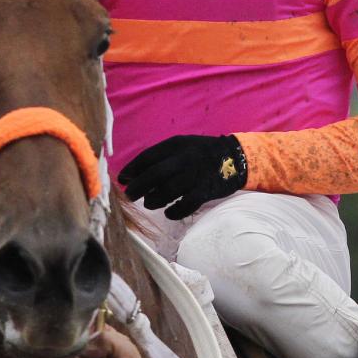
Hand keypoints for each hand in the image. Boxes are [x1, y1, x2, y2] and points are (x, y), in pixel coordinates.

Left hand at [118, 134, 247, 218]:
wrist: (235, 157)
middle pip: (155, 175)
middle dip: (138, 187)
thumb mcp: (181, 146)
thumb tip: (132, 175)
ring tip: (149, 203)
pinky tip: (168, 213)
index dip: (132, 169)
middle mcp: (185, 158)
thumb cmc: (200, 153)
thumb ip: (159, 158)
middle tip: (129, 196)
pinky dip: (174, 211)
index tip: (122, 179)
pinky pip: (185, 205)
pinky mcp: (206, 191)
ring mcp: (196, 175)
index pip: (147, 157)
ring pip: (168, 191)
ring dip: (154, 200)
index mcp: (176, 145)